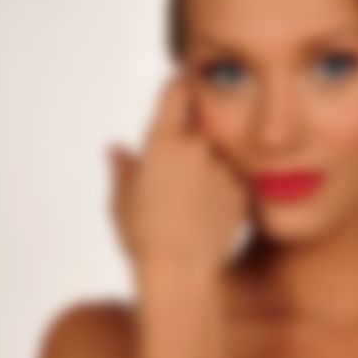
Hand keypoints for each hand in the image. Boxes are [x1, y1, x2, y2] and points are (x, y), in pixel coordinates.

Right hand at [107, 71, 248, 269]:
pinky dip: (223, 190)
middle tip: (179, 174)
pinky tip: (208, 216)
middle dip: (192, 141)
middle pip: (200, 127)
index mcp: (163, 141)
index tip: (181, 86)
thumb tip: (114, 148)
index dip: (179, 86)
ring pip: (217, 157)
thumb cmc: (142, 236)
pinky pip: (231, 181)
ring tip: (191, 204)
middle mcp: (198, 147)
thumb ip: (122, 169)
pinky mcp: (242, 188)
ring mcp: (224, 167)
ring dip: (208, 169)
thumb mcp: (122, 201)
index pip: (177, 91)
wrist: (182, 272)